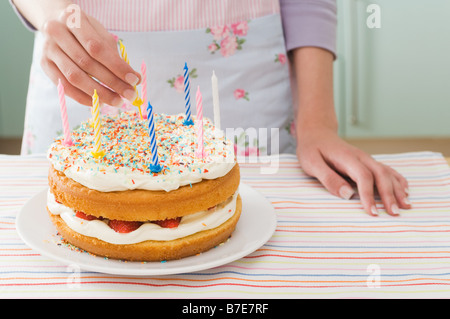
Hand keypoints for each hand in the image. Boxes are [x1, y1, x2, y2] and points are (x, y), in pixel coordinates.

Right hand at [37, 2, 140, 105]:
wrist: (57, 23)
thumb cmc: (85, 31)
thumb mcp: (101, 34)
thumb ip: (116, 55)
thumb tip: (135, 79)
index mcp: (73, 19)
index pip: (96, 48)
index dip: (116, 66)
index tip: (134, 80)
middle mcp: (56, 32)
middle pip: (87, 64)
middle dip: (112, 82)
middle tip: (129, 94)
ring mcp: (48, 49)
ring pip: (75, 77)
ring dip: (99, 93)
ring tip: (117, 101)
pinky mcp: (44, 64)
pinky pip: (65, 86)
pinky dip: (84, 98)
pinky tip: (100, 102)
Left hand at [296, 125, 410, 215]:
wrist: (316, 133)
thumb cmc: (312, 149)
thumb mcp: (312, 163)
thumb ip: (328, 178)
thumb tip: (347, 194)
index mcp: (347, 157)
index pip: (363, 177)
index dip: (369, 195)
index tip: (372, 212)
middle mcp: (361, 157)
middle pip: (380, 175)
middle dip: (389, 195)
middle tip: (394, 213)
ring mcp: (366, 159)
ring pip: (386, 173)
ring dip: (397, 189)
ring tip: (406, 205)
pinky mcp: (367, 162)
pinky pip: (386, 170)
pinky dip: (397, 180)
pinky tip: (405, 190)